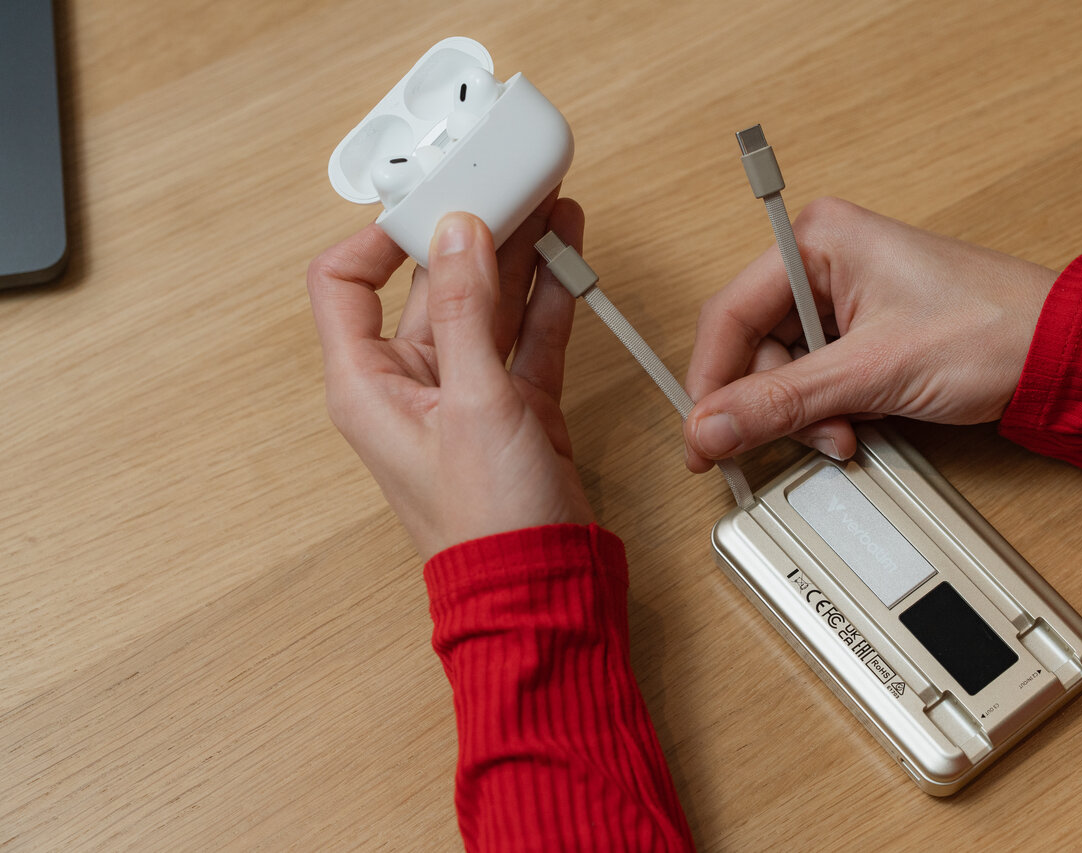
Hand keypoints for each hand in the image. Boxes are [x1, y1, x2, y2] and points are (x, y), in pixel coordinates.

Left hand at [307, 195, 593, 558]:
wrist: (541, 587)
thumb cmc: (487, 524)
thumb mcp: (474, 404)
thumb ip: (470, 313)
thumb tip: (459, 233)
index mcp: (369, 384)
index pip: (345, 284)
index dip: (381, 236)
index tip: (433, 202)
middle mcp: (413, 384)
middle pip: (433, 284)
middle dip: (473, 234)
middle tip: (511, 188)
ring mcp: (466, 394)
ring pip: (488, 306)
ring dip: (518, 259)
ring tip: (552, 210)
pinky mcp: (513, 407)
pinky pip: (526, 338)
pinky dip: (547, 300)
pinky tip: (567, 262)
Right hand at [683, 197, 1057, 471]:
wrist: (1064, 356)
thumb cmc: (992, 330)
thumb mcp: (872, 372)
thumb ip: (782, 402)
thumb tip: (710, 427)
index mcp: (817, 241)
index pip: (728, 314)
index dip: (710, 382)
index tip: (703, 436)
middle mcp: (824, 263)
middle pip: (753, 348)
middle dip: (776, 404)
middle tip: (802, 438)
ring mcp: (844, 299)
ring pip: (784, 371)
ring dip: (807, 415)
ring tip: (846, 433)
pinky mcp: (864, 332)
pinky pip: (818, 379)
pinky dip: (829, 411)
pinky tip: (857, 424)